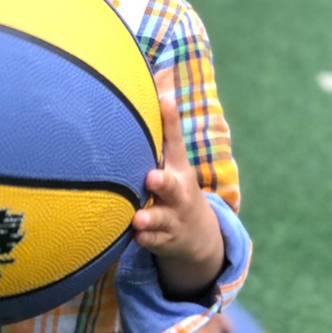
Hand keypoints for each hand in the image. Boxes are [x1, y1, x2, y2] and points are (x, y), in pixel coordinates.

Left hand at [132, 93, 223, 299]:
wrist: (197, 235)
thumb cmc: (175, 186)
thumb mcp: (175, 160)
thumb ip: (166, 129)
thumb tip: (159, 90)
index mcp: (179, 169)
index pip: (176, 143)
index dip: (170, 122)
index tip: (163, 101)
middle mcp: (178, 194)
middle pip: (172, 187)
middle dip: (163, 183)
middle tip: (151, 178)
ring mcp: (172, 218)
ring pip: (160, 219)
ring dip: (150, 218)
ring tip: (138, 218)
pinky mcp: (163, 240)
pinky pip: (152, 241)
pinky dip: (144, 239)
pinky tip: (134, 236)